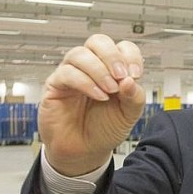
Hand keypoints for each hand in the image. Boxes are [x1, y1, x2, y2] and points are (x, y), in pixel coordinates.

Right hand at [38, 34, 145, 175]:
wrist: (85, 151)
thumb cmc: (104, 129)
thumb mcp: (128, 115)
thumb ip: (135, 97)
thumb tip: (131, 80)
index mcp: (113, 70)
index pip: (122, 47)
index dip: (130, 56)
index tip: (136, 75)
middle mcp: (92, 68)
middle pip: (98, 42)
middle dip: (112, 56)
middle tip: (121, 76)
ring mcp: (73, 74)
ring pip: (80, 54)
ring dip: (99, 70)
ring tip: (110, 91)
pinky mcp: (56, 85)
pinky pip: (67, 73)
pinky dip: (86, 83)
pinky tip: (98, 96)